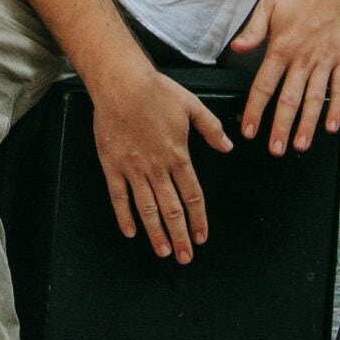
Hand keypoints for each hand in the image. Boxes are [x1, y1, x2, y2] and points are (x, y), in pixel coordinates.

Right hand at [92, 59, 231, 262]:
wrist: (121, 83)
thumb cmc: (156, 91)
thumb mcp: (192, 106)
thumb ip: (212, 129)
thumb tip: (228, 146)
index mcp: (178, 155)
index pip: (192, 195)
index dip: (198, 219)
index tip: (201, 237)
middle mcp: (157, 167)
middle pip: (171, 209)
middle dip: (180, 236)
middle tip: (184, 256)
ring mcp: (133, 168)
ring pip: (147, 208)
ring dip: (156, 232)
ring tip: (163, 251)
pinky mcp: (112, 165)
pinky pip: (119, 196)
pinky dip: (124, 215)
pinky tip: (130, 231)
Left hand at [227, 0, 339, 154]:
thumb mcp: (268, 4)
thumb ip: (252, 31)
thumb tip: (235, 50)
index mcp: (281, 46)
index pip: (264, 85)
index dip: (255, 110)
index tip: (249, 129)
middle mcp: (304, 57)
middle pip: (289, 100)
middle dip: (280, 127)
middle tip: (274, 149)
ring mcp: (326, 59)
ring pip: (315, 99)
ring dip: (307, 125)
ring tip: (299, 145)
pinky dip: (337, 109)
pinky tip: (332, 127)